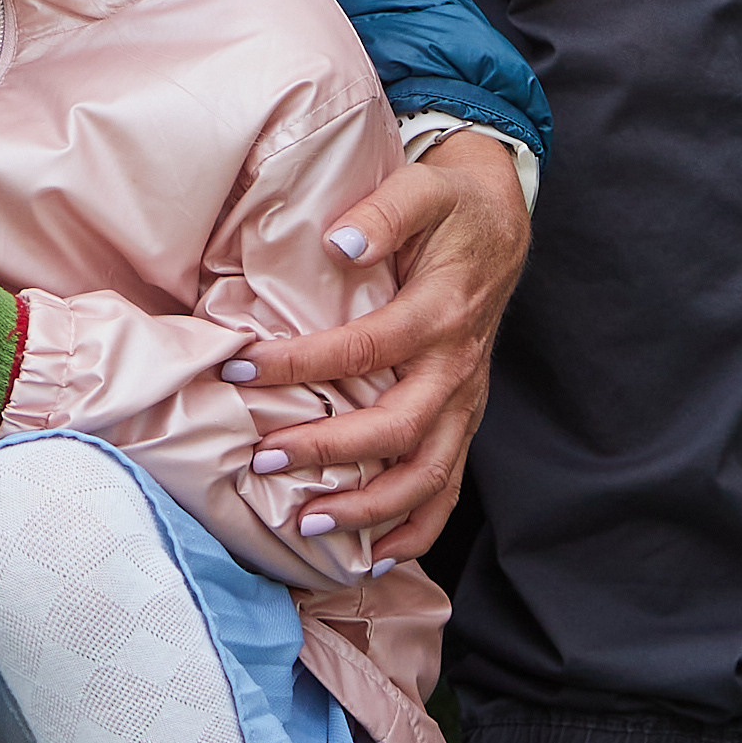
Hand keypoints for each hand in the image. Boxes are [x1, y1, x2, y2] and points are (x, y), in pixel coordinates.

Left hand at [226, 132, 529, 566]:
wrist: (501, 222)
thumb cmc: (450, 207)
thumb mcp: (423, 189)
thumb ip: (383, 214)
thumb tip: (340, 244)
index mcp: (440, 311)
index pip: (364, 348)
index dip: (300, 362)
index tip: (240, 370)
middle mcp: (456, 366)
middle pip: (398, 428)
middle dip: (330, 452)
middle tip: (264, 459)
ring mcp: (464, 400)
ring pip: (428, 474)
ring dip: (371, 508)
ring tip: (308, 525)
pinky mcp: (463, 418)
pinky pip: (448, 487)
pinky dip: (417, 528)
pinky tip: (374, 554)